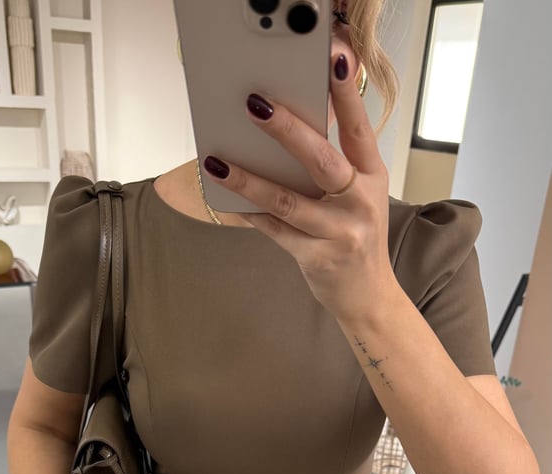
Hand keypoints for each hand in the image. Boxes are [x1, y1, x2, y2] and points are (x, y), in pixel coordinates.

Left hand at [203, 52, 397, 322]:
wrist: (368, 297)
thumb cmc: (357, 237)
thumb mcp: (360, 195)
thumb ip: (337, 162)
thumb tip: (294, 121)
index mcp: (372, 176)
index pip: (358, 127)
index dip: (347, 93)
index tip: (334, 59)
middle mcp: (359, 202)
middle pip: (321, 160)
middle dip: (287, 130)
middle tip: (255, 105)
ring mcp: (338, 232)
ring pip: (287, 201)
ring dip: (249, 180)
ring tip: (217, 162)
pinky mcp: (315, 257)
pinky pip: (273, 230)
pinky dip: (248, 214)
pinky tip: (224, 199)